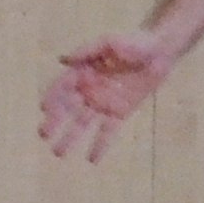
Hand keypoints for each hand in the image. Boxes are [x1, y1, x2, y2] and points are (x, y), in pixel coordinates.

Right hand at [40, 30, 174, 161]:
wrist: (160, 52)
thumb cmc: (134, 43)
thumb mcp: (109, 42)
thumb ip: (87, 51)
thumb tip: (62, 59)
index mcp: (82, 72)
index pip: (62, 87)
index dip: (52, 98)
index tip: (44, 109)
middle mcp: (88, 90)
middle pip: (68, 109)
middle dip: (55, 122)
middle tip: (44, 135)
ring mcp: (103, 103)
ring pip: (83, 124)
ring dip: (71, 138)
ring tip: (59, 153)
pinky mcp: (119, 113)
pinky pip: (108, 131)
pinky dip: (100, 145)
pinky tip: (92, 160)